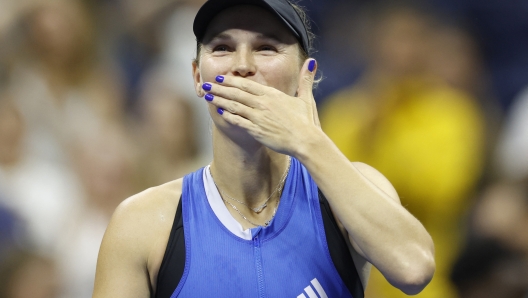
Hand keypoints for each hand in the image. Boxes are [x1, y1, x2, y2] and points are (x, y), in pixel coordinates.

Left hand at [202, 59, 320, 155]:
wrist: (305, 141)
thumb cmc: (306, 121)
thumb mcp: (306, 98)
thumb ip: (305, 79)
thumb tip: (312, 61)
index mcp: (272, 95)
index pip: (247, 85)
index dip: (231, 81)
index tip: (220, 78)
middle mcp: (263, 104)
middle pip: (236, 94)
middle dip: (219, 88)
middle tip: (206, 85)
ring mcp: (258, 117)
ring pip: (234, 106)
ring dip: (219, 100)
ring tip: (207, 97)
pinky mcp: (256, 130)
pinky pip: (238, 122)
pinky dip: (228, 116)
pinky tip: (220, 113)